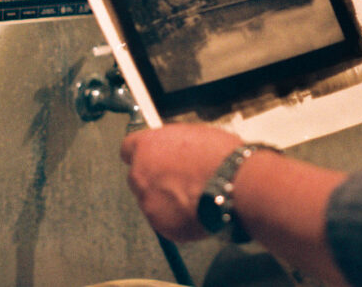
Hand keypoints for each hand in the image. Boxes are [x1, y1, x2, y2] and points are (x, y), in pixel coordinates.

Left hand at [120, 124, 243, 241]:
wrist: (233, 184)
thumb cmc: (219, 155)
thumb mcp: (194, 135)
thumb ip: (174, 146)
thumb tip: (175, 152)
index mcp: (147, 146)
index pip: (128, 148)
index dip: (142, 154)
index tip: (152, 158)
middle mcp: (140, 174)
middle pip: (138, 177)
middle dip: (154, 180)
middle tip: (178, 180)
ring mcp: (149, 202)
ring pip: (151, 201)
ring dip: (167, 200)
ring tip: (195, 196)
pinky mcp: (161, 226)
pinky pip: (166, 221)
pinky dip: (178, 218)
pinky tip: (198, 210)